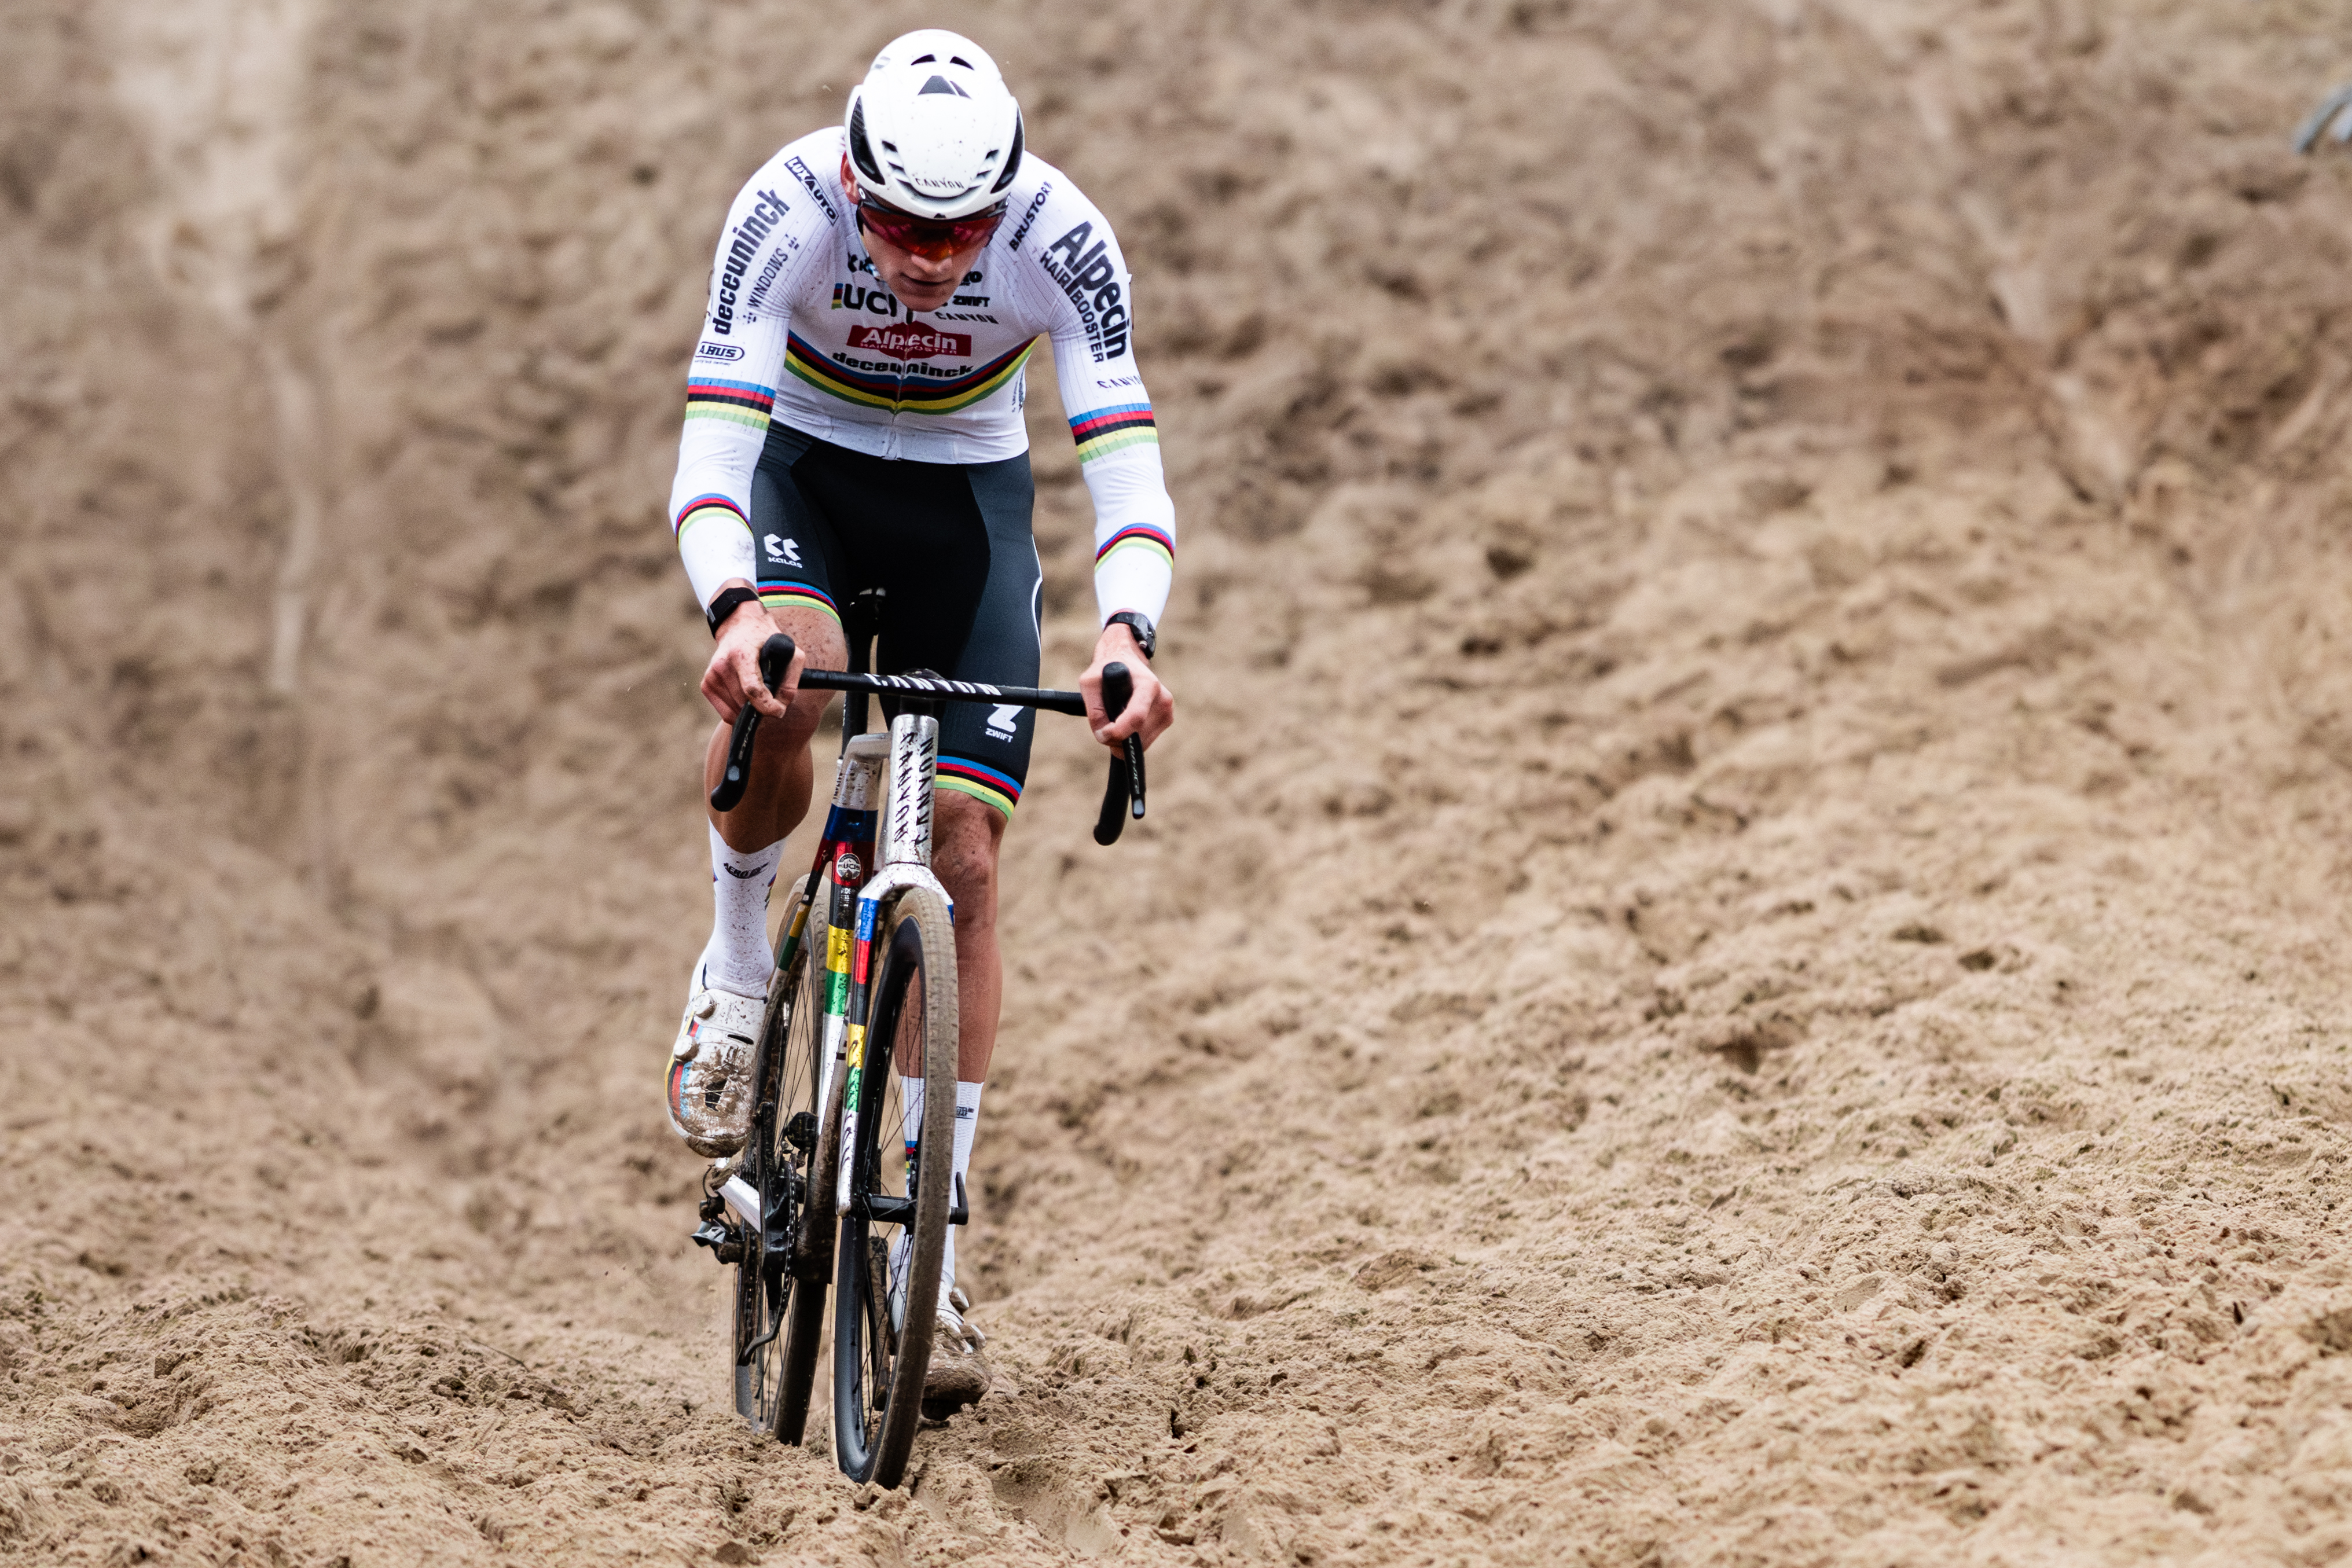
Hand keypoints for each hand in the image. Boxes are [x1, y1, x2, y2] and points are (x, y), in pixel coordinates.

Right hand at [699, 582, 799, 721]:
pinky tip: (744, 694)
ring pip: (735, 711)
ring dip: (749, 709)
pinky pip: (725, 712)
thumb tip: (781, 706)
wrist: (739, 626)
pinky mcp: (706, 684)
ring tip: (756, 691)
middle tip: (770, 696)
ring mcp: (711, 675)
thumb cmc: (766, 640)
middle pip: (744, 703)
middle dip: (761, 707)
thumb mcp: (789, 652)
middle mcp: (722, 665)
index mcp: (742, 654)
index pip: (752, 689)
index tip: (779, 710)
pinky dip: (738, 709)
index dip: (767, 705)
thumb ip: (790, 680)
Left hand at [1080, 621, 1173, 751]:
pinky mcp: (1167, 719)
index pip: (1136, 716)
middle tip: (1102, 729)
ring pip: (1142, 742)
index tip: (1103, 733)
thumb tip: (1102, 735)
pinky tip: (1125, 723)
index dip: (1118, 731)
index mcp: (1148, 685)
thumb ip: (1093, 709)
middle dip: (1117, 738)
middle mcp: (1163, 698)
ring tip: (1113, 723)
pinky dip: (1132, 739)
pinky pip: (1146, 741)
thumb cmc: (1107, 669)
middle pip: (1138, 734)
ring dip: (1123, 741)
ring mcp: (1167, 710)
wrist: (1127, 660)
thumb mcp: (1090, 682)